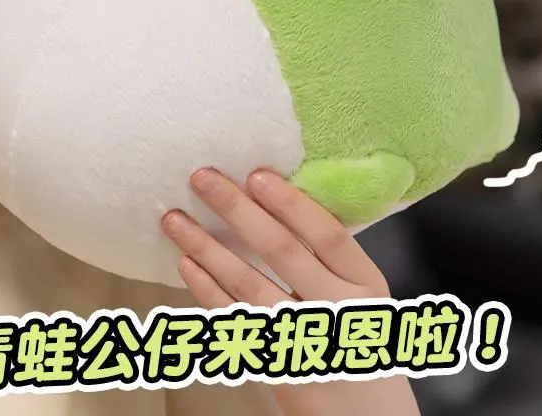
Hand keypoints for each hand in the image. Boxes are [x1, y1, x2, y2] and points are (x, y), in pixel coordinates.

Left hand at [161, 168, 420, 415]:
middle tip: (202, 178)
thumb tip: (279, 201)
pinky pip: (235, 323)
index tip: (255, 174)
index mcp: (367, 285)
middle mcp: (339, 311)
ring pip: (249, 285)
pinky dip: (208, 292)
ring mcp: (306, 343)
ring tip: (174, 219)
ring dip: (207, 247)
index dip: (290, 202)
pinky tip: (185, 265)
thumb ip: (331, 260)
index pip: (327, 233)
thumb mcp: (365, 299)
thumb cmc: (362, 347)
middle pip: (283, 251)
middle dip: (237, 210)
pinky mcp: (277, 369)